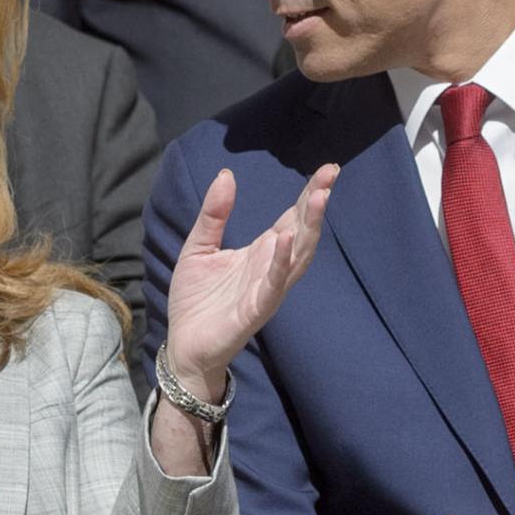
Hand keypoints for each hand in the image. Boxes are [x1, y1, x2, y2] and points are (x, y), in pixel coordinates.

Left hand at [164, 165, 338, 399]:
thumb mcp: (199, 247)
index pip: (292, 218)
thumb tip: (226, 175)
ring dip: (309, 227)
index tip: (327, 169)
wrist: (183, 346)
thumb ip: (214, 214)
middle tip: (331, 173)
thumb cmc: (195, 300)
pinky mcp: (256, 310)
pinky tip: (286, 240)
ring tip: (318, 197)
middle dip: (317, 203)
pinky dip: (283, 263)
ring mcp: (268, 289)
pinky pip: (274, 285)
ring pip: (298, 255)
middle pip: (302, 231)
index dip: (309, 194)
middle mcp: (272, 268)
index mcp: (261, 252)